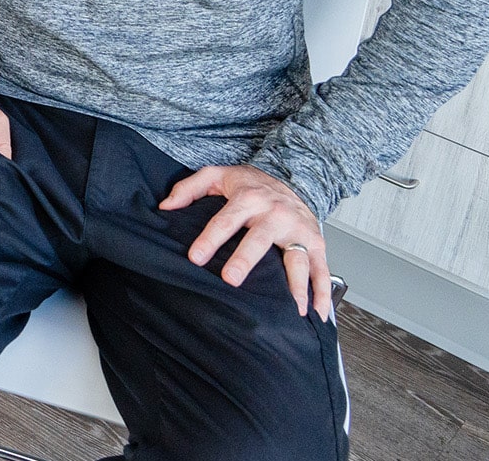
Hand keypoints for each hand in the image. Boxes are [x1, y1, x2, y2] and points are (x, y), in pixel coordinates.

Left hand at [161, 164, 333, 319]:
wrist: (293, 178)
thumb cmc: (252, 184)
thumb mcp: (217, 175)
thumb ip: (188, 188)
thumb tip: (166, 206)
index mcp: (249, 198)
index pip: (225, 219)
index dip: (210, 238)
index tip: (196, 257)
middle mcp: (275, 214)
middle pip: (259, 239)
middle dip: (245, 259)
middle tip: (230, 279)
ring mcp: (298, 229)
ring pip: (297, 258)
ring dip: (295, 284)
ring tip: (290, 307)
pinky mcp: (316, 243)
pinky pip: (322, 270)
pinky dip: (321, 293)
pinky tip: (316, 313)